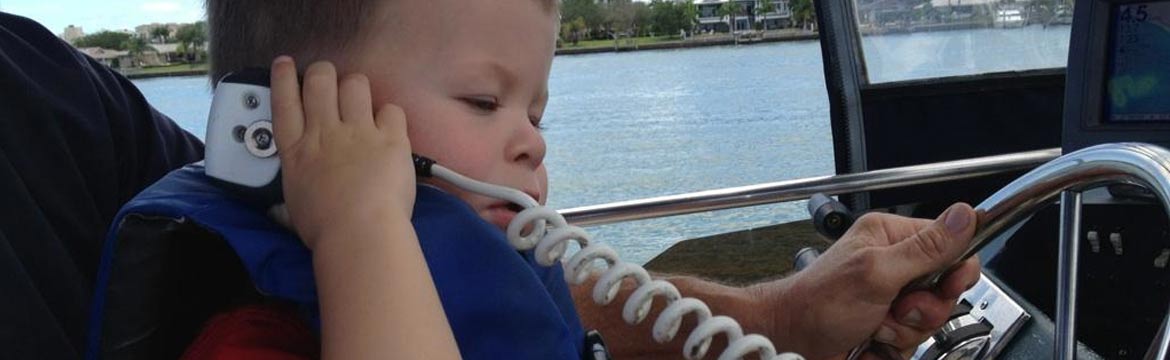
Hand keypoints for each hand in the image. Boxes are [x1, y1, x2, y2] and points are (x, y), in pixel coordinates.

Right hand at [270, 57, 415, 248]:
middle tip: (327, 79)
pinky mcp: (391, 139)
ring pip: (354, 84)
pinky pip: (391, 109)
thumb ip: (291, 193)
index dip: (283, 78)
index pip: (283, 102)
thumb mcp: (293, 209)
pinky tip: (389, 127)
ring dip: (356, 87)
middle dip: (322, 73)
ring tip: (360, 100)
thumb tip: (281, 205)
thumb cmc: (325, 231)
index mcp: (297, 153)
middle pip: (319, 82)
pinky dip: (390, 115)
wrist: (359, 234)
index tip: (285, 65)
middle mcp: (325, 134)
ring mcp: (359, 133)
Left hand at [773, 203, 981, 358]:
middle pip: (943, 290)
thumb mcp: (877, 271)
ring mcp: (889, 299)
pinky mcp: (885, 327)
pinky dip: (892, 348)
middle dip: (922, 310)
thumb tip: (965, 215)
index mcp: (890, 238)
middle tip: (895, 310)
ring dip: (903, 332)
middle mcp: (892, 265)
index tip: (945, 286)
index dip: (956, 271)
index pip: (950, 246)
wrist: (789, 340)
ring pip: (929, 321)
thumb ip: (926, 248)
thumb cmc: (817, 302)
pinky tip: (869, 340)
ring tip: (874, 326)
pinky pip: (911, 343)